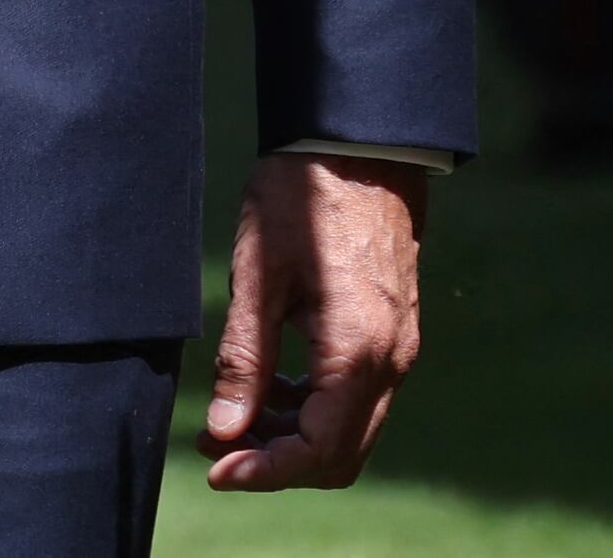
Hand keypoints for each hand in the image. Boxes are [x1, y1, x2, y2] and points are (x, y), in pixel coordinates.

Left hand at [200, 151, 425, 489]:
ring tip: (235, 412)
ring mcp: (400, 346)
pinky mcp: (396, 332)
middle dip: (276, 461)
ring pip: (352, 431)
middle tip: (217, 440)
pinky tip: (275, 381)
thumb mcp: (259, 274)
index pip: (317, 451)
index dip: (263, 471)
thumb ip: (244, 359)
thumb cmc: (305, 194)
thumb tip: (224, 431)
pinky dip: (317, 409)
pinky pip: (362, 398)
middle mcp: (391, 358)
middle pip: (339, 456)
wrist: (362, 141)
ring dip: (294, 437)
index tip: (213, 465)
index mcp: (357, 349)